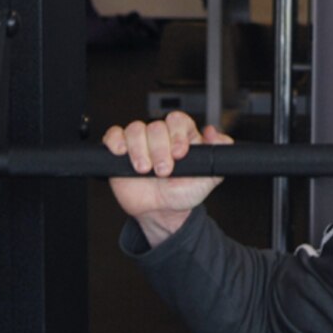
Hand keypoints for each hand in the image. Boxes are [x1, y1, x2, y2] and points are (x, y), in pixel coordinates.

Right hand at [103, 110, 231, 247]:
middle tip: (164, 170)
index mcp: (181, 136)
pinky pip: (114, 135)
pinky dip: (115, 141)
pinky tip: (122, 153)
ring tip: (145, 170)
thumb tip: (214, 133)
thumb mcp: (208, 176)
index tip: (179, 154)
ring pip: (135, 129)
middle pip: (155, 126)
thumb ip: (218, 153)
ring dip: (139, 150)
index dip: (177, 135)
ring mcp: (139, 142)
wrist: (162, 212)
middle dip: (159, 150)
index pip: (178, 120)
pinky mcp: (120, 151)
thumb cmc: (184, 192)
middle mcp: (160, 136)